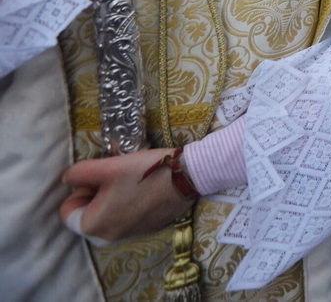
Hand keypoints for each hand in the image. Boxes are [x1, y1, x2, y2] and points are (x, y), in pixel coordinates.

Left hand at [58, 148, 192, 241]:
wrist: (187, 177)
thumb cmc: (144, 172)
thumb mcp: (107, 166)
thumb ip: (77, 173)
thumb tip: (67, 180)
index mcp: (92, 226)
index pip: (67, 210)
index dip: (79, 190)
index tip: (99, 178)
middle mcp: (106, 238)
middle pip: (86, 215)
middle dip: (95, 196)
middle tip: (114, 179)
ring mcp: (126, 236)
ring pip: (105, 217)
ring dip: (110, 200)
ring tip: (129, 183)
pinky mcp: (143, 231)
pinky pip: (123, 219)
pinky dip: (126, 206)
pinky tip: (142, 190)